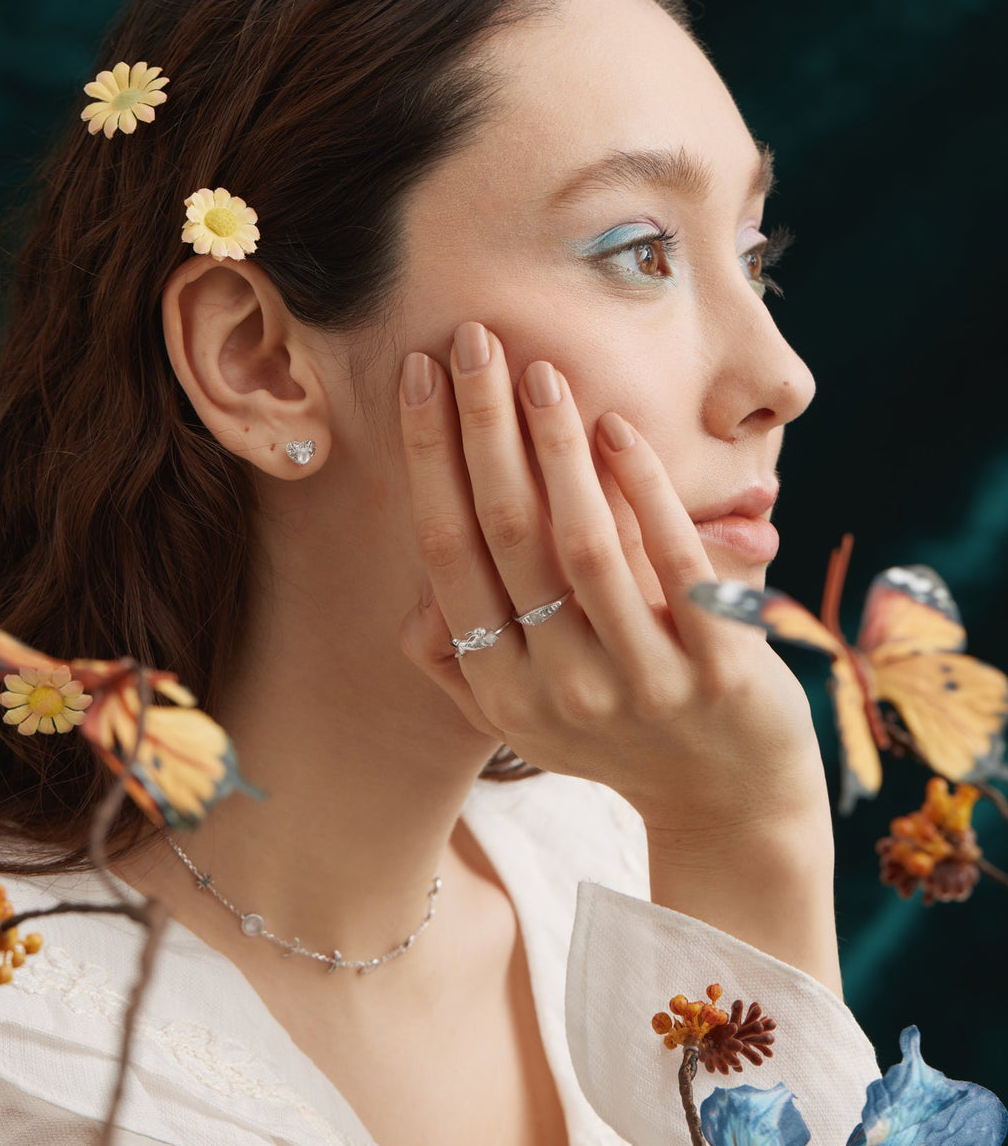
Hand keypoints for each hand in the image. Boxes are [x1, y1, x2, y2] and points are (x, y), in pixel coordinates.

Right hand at [396, 321, 827, 850]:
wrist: (731, 803)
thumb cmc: (620, 737)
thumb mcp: (522, 720)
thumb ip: (460, 669)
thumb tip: (414, 606)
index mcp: (500, 691)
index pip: (447, 555)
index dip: (430, 460)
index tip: (419, 378)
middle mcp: (560, 690)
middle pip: (505, 534)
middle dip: (482, 426)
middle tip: (472, 341)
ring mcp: (640, 683)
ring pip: (582, 542)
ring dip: (555, 445)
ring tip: (542, 370)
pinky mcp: (718, 672)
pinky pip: (674, 564)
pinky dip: (645, 491)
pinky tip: (618, 430)